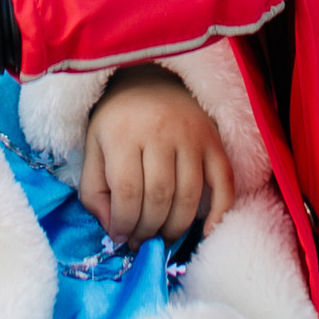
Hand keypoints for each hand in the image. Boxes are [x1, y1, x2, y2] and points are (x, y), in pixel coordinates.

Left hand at [79, 65, 236, 247]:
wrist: (149, 77)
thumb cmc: (117, 120)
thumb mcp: (94, 148)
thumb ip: (94, 191)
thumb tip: (113, 231)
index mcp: (123, 132)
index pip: (127, 192)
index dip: (123, 224)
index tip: (120, 238)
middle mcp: (159, 130)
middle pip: (159, 197)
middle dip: (148, 230)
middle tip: (141, 241)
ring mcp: (191, 134)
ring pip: (188, 196)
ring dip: (175, 228)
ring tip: (162, 237)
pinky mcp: (213, 139)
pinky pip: (224, 182)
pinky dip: (219, 212)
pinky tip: (206, 231)